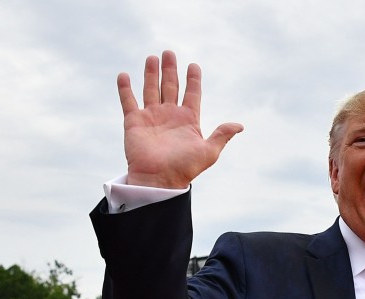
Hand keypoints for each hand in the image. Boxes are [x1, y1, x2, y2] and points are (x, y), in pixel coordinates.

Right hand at [120, 50, 243, 188]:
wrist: (160, 180)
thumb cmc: (185, 168)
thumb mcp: (209, 151)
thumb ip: (222, 135)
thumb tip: (240, 125)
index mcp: (188, 120)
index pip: (192, 94)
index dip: (193, 80)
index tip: (194, 66)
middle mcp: (169, 115)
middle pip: (171, 86)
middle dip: (170, 70)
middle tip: (169, 52)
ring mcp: (151, 117)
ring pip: (151, 89)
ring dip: (151, 73)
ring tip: (153, 58)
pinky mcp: (134, 121)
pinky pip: (128, 101)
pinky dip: (125, 88)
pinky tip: (124, 75)